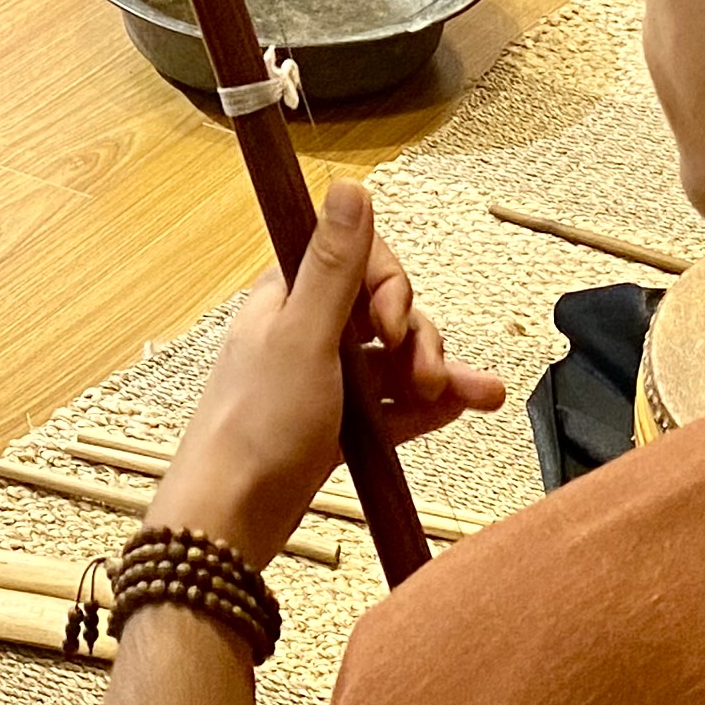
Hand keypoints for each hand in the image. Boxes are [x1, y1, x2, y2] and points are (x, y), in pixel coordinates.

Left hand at [146, 182, 503, 572]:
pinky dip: (426, 406)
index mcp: (288, 298)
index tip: (391, 323)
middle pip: (382, 312)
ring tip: (474, 398)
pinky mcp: (334, 426)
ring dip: (436, 371)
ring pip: (393, 360)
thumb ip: (333, 265)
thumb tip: (350, 186)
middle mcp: (304, 332)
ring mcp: (321, 382)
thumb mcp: (303, 337)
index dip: (388, 286)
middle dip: (418, 337)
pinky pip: (391, 405)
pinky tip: (461, 410)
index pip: (356, 261)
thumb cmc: (257, 426)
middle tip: (429, 376)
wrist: (230, 519)